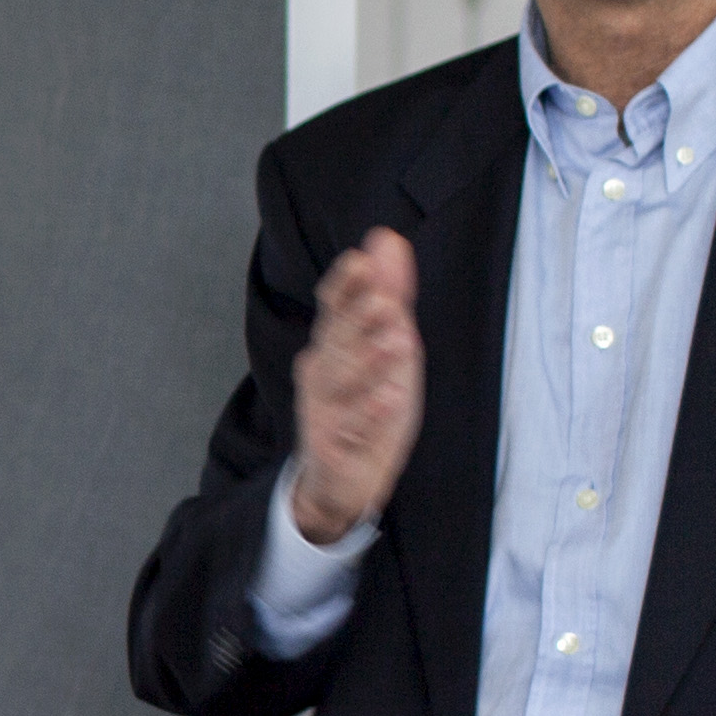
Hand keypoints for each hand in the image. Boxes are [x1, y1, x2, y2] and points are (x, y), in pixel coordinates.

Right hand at [285, 229, 425, 546]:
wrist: (345, 478)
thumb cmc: (367, 404)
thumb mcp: (388, 346)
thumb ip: (390, 293)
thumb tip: (386, 237)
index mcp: (334, 342)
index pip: (334, 306)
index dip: (346, 285)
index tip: (361, 262)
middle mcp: (320, 372)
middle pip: (335, 340)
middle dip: (357, 320)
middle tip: (382, 300)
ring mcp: (321, 410)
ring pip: (340, 383)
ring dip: (367, 363)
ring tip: (395, 343)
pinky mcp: (328, 448)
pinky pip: (348, 430)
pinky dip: (367, 416)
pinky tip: (386, 400)